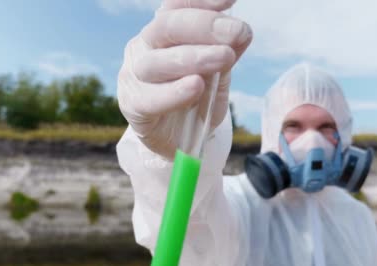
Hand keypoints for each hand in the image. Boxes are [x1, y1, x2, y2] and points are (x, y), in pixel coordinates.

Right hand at [117, 0, 251, 158]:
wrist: (178, 140)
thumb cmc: (194, 99)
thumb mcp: (217, 73)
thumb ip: (226, 53)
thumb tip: (242, 33)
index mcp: (163, 32)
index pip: (177, 6)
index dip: (202, 0)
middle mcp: (145, 47)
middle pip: (166, 26)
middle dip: (204, 25)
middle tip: (237, 31)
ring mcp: (134, 75)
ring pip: (156, 61)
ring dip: (194, 57)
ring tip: (225, 57)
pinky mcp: (133, 105)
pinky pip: (151, 98)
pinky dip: (175, 92)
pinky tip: (196, 85)